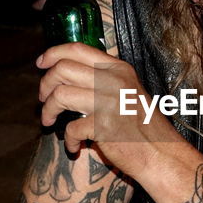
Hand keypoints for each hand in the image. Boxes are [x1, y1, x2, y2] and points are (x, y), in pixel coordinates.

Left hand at [36, 42, 186, 178]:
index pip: (77, 49)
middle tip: (44, 100)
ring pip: (60, 95)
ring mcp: (109, 102)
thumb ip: (103, 80)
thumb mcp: (127, 91)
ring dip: (48, 110)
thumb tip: (65, 75)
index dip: (53, 54)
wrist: (162, 153)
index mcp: (118, 68)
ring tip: (50, 121)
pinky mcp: (104, 126)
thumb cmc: (142, 126)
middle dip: (45, 85)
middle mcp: (113, 80)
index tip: (41, 64)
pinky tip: (75, 146)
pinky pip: (70, 128)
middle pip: (62, 69)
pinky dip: (68, 140)